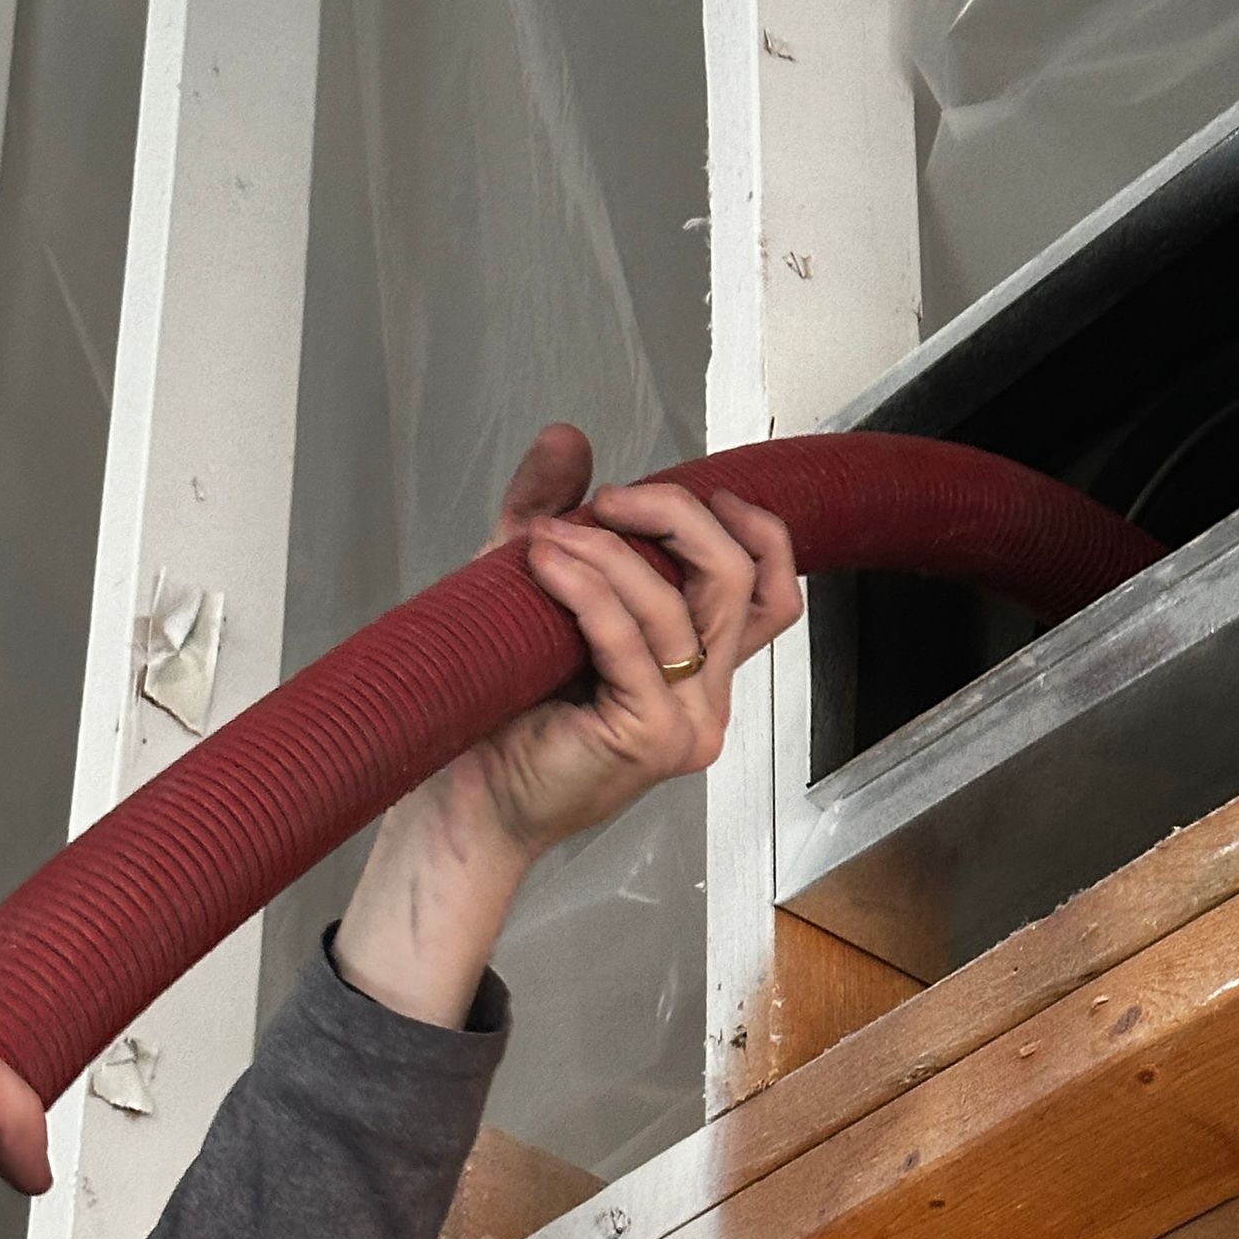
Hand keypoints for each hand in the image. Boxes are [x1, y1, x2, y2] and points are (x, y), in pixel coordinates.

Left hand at [334, 424, 801, 1027]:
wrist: (465, 801)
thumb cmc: (500, 711)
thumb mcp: (532, 586)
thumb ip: (555, 513)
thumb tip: (569, 437)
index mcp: (700, 671)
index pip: (773, 592)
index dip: (751, 529)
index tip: (687, 489)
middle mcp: (707, 699)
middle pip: (739, 578)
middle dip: (677, 515)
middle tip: (610, 499)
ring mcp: (686, 723)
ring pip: (684, 603)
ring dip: (613, 549)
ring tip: (547, 535)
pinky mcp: (649, 736)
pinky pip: (631, 638)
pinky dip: (587, 587)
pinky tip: (543, 562)